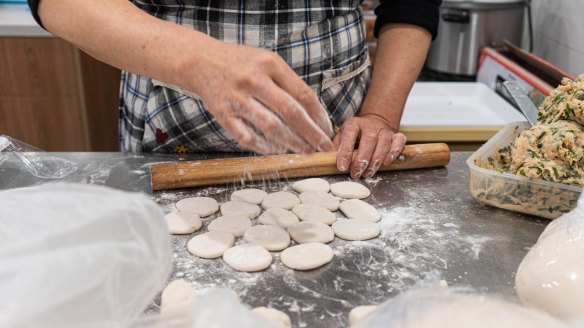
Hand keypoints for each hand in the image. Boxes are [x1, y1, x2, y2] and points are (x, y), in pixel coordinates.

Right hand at [183, 41, 333, 153]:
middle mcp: (254, 80)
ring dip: (291, 142)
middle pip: (290, 111)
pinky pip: (247, 137)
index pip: (302, 94)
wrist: (200, 61)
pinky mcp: (223, 113)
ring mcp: (237, 98)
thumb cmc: (241, 63)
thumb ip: (288, 82)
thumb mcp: (267, 62)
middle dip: (311, 133)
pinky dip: (264, 147)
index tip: (328, 130)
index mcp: (270, 64)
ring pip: (271, 127)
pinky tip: (276, 150)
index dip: (319, 115)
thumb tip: (314, 113)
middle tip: (323, 146)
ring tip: (304, 150)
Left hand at [333, 114, 406, 178]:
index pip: (349, 135)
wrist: (374, 123)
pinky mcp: (395, 135)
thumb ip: (336, 147)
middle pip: (369, 140)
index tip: (342, 167)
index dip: (345, 152)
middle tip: (356, 174)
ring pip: (383, 143)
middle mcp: (369, 125)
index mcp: (353, 124)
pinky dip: (394, 151)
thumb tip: (327, 160)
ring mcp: (384, 130)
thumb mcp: (342, 137)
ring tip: (368, 174)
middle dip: (362, 159)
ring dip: (376, 160)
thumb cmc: (354, 135)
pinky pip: (398, 141)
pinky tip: (387, 162)